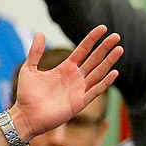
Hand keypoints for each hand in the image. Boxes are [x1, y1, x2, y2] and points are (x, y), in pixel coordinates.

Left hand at [9, 27, 121, 141]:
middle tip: (117, 36)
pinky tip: (114, 73)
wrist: (26, 116)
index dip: (92, 39)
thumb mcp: (29, 69)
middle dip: (105, 47)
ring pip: (98, 72)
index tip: (103, 28)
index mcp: (65, 68)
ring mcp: (79, 90)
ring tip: (119, 49)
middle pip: (94, 59)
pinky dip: (105, 82)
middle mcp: (75, 77)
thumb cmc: (26, 95)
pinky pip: (95, 90)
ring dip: (109, 61)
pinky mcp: (80, 102)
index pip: (83, 50)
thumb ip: (35, 52)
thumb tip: (40, 33)